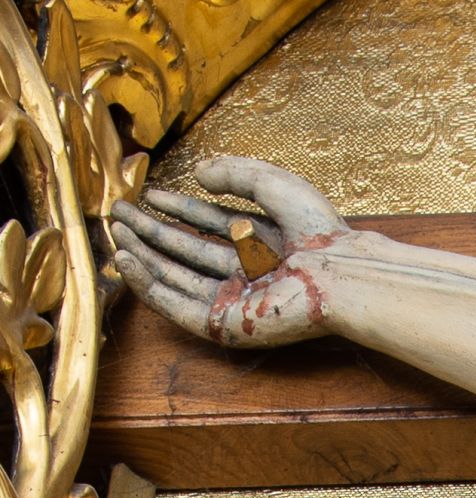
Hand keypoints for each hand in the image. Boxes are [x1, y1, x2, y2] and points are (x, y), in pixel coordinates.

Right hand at [109, 153, 345, 351]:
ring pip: (179, 280)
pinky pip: (180, 308)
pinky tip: (129, 262)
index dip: (178, 209)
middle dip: (151, 234)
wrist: (338, 274)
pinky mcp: (228, 324)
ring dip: (145, 259)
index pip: (209, 225)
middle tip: (118, 215)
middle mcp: (246, 272)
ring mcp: (236, 300)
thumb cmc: (318, 231)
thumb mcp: (271, 184)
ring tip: (116, 237)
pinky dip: (151, 288)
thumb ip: (233, 173)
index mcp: (259, 243)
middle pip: (187, 253)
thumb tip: (197, 174)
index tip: (149, 195)